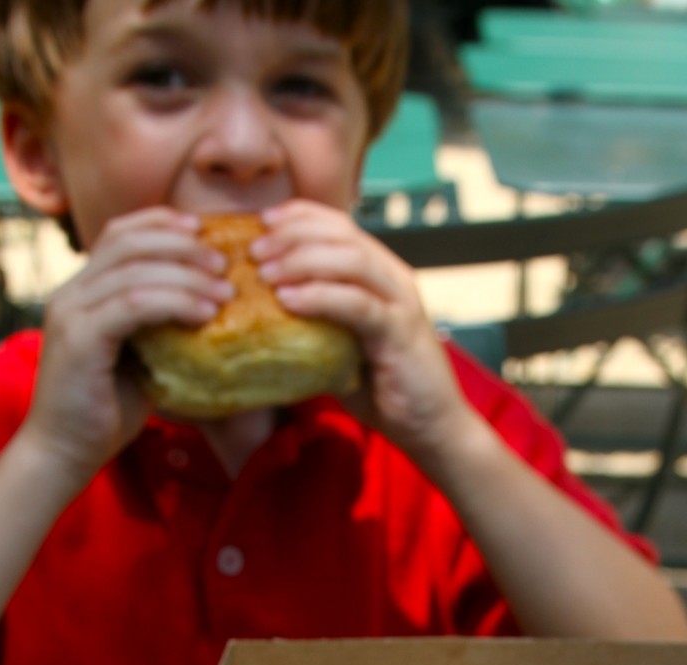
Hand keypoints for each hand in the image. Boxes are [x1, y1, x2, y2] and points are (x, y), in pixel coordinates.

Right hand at [19, 207, 232, 498]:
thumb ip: (160, 330)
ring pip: (134, 270)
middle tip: (222, 263)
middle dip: (181, 245)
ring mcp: (71, 313)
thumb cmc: (105, 412)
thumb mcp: (141, 361)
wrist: (64, 453)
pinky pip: (132, 304)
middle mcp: (71, 293)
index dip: (160, 223)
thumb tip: (212, 313)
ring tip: (224, 292)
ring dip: (186, 275)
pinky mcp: (80, 339)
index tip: (202, 230)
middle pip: (128, 242)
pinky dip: (173, 302)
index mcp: (82, 292)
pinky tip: (204, 315)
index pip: (118, 234)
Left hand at [253, 201, 471, 465]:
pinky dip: (320, 296)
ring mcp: (400, 303)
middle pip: (342, 234)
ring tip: (266, 273)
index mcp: (380, 274)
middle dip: (293, 234)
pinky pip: (357, 304)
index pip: (340, 226)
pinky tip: (289, 299)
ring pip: (351, 259)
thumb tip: (263, 316)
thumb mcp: (341, 346)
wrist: (430, 427)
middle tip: (255, 251)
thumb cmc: (383, 390)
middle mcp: (393, 279)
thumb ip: (316, 323)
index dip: (300, 216)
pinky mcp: (400, 332)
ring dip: (302, 260)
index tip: (261, 222)